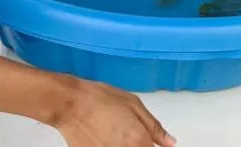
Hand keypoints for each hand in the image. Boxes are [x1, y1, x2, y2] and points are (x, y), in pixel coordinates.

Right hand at [56, 78, 175, 146]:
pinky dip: (108, 146)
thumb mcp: (133, 104)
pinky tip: (103, 137)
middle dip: (137, 145)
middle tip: (125, 133)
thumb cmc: (101, 99)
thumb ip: (154, 127)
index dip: (152, 146)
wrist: (70, 104)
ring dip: (123, 145)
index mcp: (140, 142)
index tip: (146, 140)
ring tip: (111, 133)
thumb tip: (170, 142)